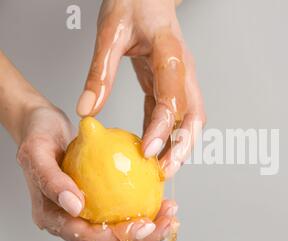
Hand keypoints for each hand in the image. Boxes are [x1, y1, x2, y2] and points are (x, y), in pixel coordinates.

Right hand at [17, 106, 177, 240]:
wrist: (45, 126)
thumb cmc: (38, 137)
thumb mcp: (37, 151)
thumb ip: (51, 179)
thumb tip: (74, 205)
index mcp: (54, 218)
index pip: (88, 239)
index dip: (118, 238)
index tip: (144, 224)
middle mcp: (71, 222)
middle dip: (143, 240)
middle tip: (167, 222)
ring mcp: (87, 215)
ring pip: (121, 235)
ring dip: (149, 230)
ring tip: (170, 214)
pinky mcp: (101, 204)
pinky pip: (125, 214)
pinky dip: (146, 212)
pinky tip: (163, 203)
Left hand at [76, 0, 205, 177]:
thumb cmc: (133, 3)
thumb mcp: (109, 33)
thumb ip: (100, 72)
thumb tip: (88, 110)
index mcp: (171, 53)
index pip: (173, 98)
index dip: (163, 128)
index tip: (147, 151)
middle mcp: (183, 70)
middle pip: (193, 116)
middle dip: (183, 146)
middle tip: (165, 171)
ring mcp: (181, 78)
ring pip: (189, 119)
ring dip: (179, 145)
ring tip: (161, 168)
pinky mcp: (171, 84)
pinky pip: (172, 114)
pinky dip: (165, 134)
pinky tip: (150, 148)